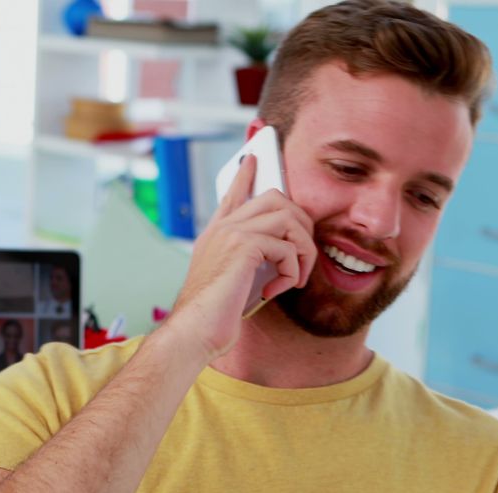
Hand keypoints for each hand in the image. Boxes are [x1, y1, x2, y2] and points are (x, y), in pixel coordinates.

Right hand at [163, 154, 316, 360]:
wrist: (194, 330)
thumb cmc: (211, 316)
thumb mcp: (230, 282)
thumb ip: (245, 264)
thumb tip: (277, 259)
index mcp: (216, 235)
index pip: (233, 195)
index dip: (245, 175)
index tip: (253, 156)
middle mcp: (223, 228)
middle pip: (274, 197)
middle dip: (301, 224)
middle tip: (303, 255)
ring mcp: (232, 233)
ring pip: (289, 219)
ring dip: (303, 251)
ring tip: (294, 278)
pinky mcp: (244, 246)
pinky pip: (287, 247)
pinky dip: (292, 271)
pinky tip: (278, 290)